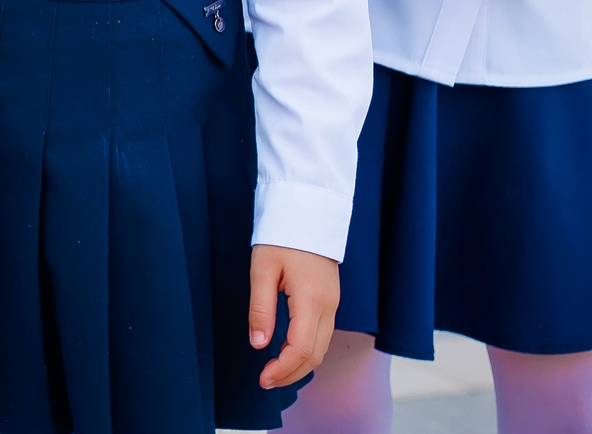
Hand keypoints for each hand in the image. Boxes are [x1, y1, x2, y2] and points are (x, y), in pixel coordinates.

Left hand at [251, 245, 339, 390]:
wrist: (307, 210)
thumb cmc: (281, 237)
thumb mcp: (262, 270)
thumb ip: (261, 309)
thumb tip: (259, 344)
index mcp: (312, 300)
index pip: (301, 349)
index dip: (283, 369)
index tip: (263, 379)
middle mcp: (328, 306)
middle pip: (315, 354)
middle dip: (291, 373)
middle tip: (265, 381)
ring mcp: (333, 303)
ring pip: (321, 347)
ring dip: (300, 365)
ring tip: (274, 372)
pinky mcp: (330, 299)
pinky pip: (322, 335)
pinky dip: (307, 351)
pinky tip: (288, 352)